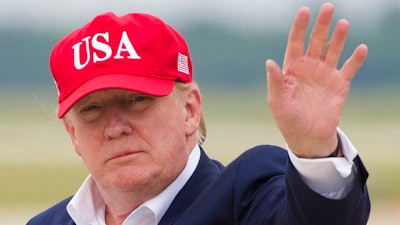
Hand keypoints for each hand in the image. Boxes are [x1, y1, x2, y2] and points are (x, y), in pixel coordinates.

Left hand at [266, 3, 367, 157]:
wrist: (306, 136)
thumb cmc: (287, 118)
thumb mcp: (277, 101)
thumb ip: (274, 82)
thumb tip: (269, 62)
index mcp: (292, 67)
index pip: (295, 42)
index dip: (299, 26)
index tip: (304, 11)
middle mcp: (309, 66)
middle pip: (316, 40)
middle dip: (321, 25)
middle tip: (328, 7)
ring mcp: (325, 74)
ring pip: (333, 50)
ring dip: (338, 37)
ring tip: (342, 23)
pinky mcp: (340, 84)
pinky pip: (349, 68)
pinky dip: (355, 59)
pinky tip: (361, 48)